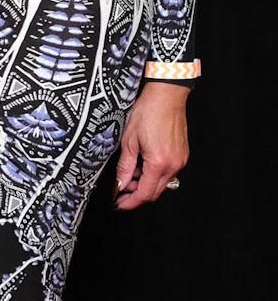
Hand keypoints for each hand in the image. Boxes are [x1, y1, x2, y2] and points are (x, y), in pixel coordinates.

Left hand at [113, 81, 189, 209]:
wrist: (166, 96)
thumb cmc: (149, 112)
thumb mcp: (129, 141)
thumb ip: (124, 167)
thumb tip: (120, 184)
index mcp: (159, 163)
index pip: (144, 193)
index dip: (130, 202)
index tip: (119, 204)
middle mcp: (173, 164)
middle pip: (154, 192)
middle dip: (136, 194)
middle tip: (121, 190)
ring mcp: (180, 160)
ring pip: (161, 183)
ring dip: (144, 183)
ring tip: (129, 172)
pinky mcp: (182, 155)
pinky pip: (167, 172)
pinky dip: (153, 173)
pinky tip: (142, 165)